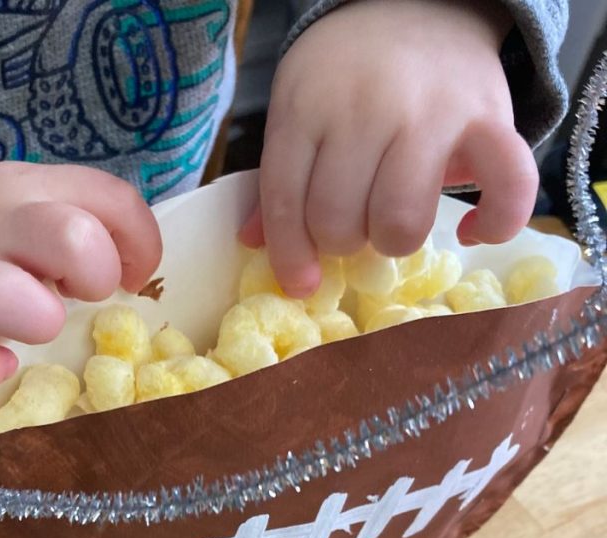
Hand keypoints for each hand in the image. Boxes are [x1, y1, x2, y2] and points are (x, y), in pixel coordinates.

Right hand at [0, 162, 161, 393]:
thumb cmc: (0, 236)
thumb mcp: (45, 204)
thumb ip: (102, 221)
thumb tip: (139, 275)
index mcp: (33, 190)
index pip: (112, 201)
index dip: (139, 247)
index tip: (127, 278)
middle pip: (70, 237)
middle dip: (94, 275)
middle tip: (79, 294)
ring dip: (36, 318)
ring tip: (39, 327)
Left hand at [240, 0, 535, 297]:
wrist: (419, 5)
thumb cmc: (347, 73)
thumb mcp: (297, 110)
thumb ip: (279, 177)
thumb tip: (255, 245)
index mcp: (307, 109)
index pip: (287, 201)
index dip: (291, 254)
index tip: (300, 285)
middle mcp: (367, 111)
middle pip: (340, 219)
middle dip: (341, 241)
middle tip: (351, 226)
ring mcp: (432, 114)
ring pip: (402, 220)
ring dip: (393, 240)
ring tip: (392, 222)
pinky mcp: (492, 119)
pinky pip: (507, 189)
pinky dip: (495, 223)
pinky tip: (470, 234)